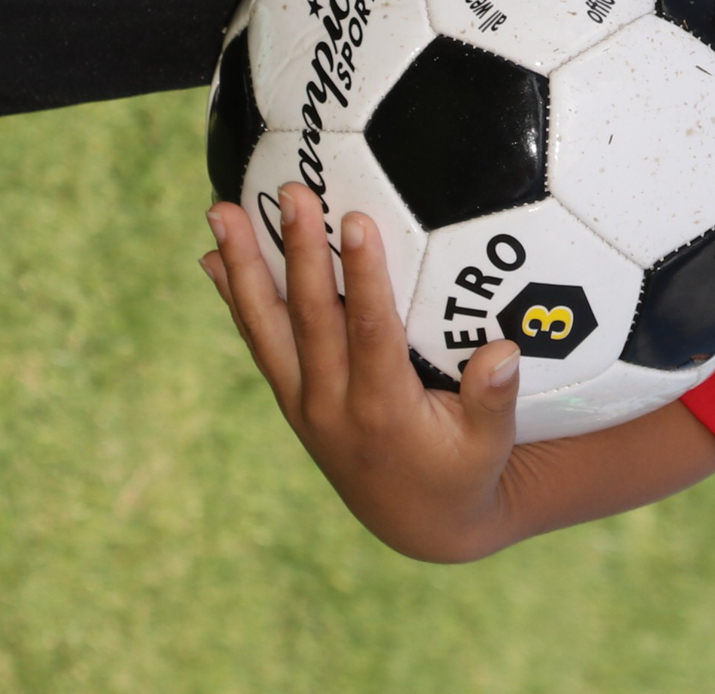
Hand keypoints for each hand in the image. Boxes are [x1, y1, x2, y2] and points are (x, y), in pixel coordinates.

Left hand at [202, 183, 522, 560]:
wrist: (415, 521)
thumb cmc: (464, 470)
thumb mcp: (490, 445)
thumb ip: (494, 398)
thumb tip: (503, 352)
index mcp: (382, 410)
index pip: (369, 332)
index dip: (363, 276)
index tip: (355, 220)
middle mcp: (330, 404)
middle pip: (308, 318)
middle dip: (298, 251)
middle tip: (290, 192)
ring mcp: (303, 401)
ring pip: (266, 325)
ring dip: (243, 266)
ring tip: (219, 211)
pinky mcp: (292, 397)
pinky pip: (259, 339)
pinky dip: (235, 297)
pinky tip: (212, 257)